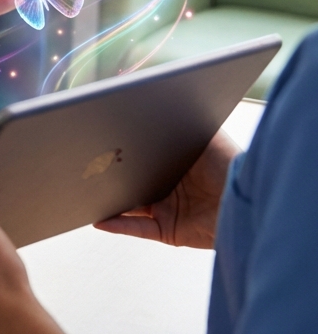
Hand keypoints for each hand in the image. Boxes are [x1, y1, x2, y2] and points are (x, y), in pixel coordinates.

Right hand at [94, 129, 239, 247]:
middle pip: (132, 184)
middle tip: (88, 170)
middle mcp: (169, 188)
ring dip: (109, 202)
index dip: (123, 155)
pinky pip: (138, 229)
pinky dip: (118, 225)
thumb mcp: (205, 135)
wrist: (246, 199)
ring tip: (87, 194)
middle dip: (111, 178)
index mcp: (174, 165)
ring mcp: (168, 210)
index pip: (142, 160)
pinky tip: (100, 219)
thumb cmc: (231, 166)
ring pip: (130, 207)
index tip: (101, 147)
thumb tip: (159, 102)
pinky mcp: (169, 231)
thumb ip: (182, 121)